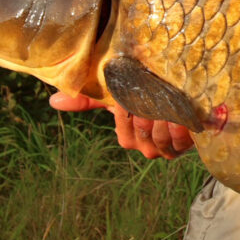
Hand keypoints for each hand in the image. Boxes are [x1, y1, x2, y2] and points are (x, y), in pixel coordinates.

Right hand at [48, 91, 194, 159]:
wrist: (181, 95)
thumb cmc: (146, 95)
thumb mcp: (116, 95)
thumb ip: (87, 100)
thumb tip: (53, 101)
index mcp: (128, 138)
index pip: (124, 126)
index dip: (128, 108)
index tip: (134, 91)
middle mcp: (146, 148)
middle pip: (142, 132)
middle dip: (148, 111)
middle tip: (154, 92)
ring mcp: (167, 148)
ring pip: (159, 138)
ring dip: (164, 117)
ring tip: (168, 102)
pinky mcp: (187, 145)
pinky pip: (179, 141)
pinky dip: (180, 127)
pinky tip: (181, 115)